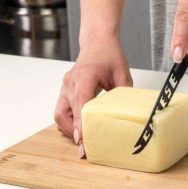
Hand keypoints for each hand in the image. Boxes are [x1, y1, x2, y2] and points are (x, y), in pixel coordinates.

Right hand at [54, 33, 131, 156]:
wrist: (97, 42)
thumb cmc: (109, 55)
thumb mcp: (122, 74)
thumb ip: (123, 95)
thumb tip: (128, 116)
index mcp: (85, 75)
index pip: (80, 102)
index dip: (81, 122)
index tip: (82, 139)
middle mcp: (71, 82)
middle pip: (64, 113)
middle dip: (74, 131)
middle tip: (85, 146)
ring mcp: (65, 86)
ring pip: (59, 114)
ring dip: (70, 128)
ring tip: (84, 138)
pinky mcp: (65, 90)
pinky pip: (62, 110)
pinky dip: (69, 121)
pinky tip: (81, 128)